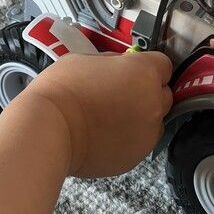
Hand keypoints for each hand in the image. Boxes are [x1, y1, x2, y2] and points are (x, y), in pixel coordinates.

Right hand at [24, 52, 172, 176]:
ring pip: (154, 120)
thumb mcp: (86, 58)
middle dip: (146, 92)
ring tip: (110, 116)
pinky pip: (141, 141)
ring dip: (140, 116)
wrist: (49, 130)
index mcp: (145, 72)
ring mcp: (148, 131)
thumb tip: (120, 66)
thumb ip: (113, 62)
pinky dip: (129, 137)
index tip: (134, 71)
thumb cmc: (62, 90)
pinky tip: (106, 133)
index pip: (163, 65)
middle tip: (119, 93)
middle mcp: (154, 102)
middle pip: (162, 93)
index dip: (147, 66)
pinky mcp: (137, 155)